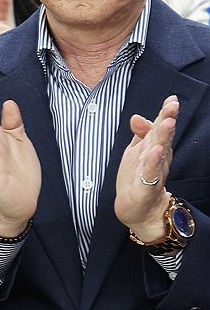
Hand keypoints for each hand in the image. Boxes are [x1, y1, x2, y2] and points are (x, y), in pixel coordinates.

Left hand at [114, 95, 177, 240]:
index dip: (165, 113)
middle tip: (173, 105)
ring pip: (159, 152)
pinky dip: (153, 161)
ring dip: (163, 137)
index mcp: (154, 149)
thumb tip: (137, 116)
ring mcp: (153, 172)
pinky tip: (156, 151)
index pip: (160, 128)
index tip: (171, 98)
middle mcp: (158, 159)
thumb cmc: (138, 179)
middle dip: (167, 120)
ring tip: (167, 122)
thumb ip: (139, 135)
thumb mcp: (136, 153)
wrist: (140, 211)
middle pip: (163, 136)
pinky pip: (151, 173)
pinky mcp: (146, 187)